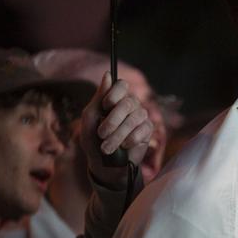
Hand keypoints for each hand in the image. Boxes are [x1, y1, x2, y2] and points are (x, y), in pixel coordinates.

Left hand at [79, 72, 153, 187]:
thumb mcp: (90, 117)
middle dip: (112, 120)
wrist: (102, 163)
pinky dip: (129, 140)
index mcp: (116, 98)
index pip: (122, 85)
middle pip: (128, 103)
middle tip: (101, 134)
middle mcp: (130, 105)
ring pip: (134, 118)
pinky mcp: (147, 131)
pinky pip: (142, 130)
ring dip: (118, 135)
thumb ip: (98, 97)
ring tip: (106, 148)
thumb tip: (107, 74)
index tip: (105, 105)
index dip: (115, 93)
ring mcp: (141, 117)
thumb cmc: (93, 139)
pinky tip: (123, 147)